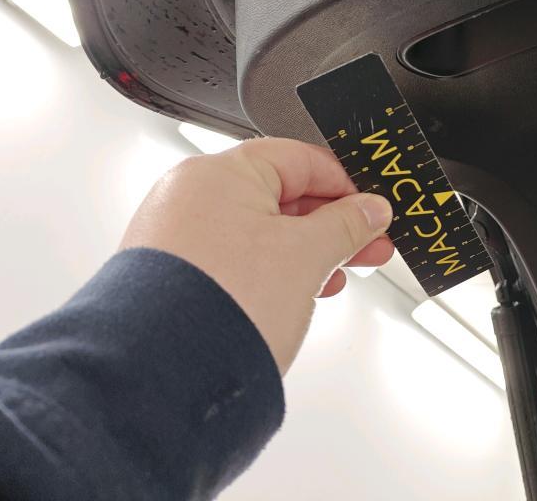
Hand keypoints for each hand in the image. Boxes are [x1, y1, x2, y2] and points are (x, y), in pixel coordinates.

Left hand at [119, 137, 393, 374]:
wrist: (164, 377)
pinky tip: (297, 293)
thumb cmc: (222, 305)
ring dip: (306, 251)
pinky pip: (235, 260)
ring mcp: (175, 237)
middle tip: (367, 245)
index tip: (373, 211)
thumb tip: (370, 210)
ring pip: (259, 231)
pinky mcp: (171, 276)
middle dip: (332, 224)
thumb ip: (347, 224)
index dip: (346, 186)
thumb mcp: (308, 255)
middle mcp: (189, 196)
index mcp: (220, 172)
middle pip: (282, 195)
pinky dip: (271, 271)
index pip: (302, 159)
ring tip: (337, 275)